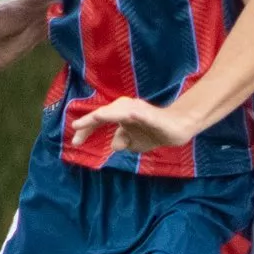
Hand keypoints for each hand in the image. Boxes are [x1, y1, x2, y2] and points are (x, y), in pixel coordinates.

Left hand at [69, 97, 199, 153]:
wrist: (178, 128)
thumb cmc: (154, 132)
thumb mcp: (134, 142)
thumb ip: (122, 141)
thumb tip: (114, 145)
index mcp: (121, 114)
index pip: (99, 120)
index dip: (86, 130)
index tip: (75, 142)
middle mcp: (127, 108)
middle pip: (104, 114)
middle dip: (90, 123)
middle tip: (76, 135)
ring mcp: (139, 110)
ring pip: (119, 111)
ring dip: (107, 114)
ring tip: (94, 117)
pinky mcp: (151, 115)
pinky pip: (140, 115)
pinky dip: (134, 115)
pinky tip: (131, 115)